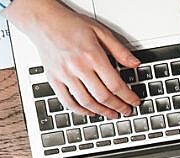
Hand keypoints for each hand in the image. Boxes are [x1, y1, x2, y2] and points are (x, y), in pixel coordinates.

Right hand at [4, 0, 142, 118]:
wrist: (44, 22)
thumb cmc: (71, 24)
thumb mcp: (101, 31)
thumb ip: (119, 50)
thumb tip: (135, 64)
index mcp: (93, 56)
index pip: (115, 84)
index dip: (127, 97)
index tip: (134, 101)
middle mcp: (78, 67)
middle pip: (103, 96)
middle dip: (118, 107)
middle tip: (126, 111)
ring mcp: (64, 75)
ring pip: (86, 102)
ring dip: (101, 112)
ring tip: (111, 114)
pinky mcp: (53, 79)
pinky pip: (67, 101)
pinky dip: (80, 111)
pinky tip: (90, 112)